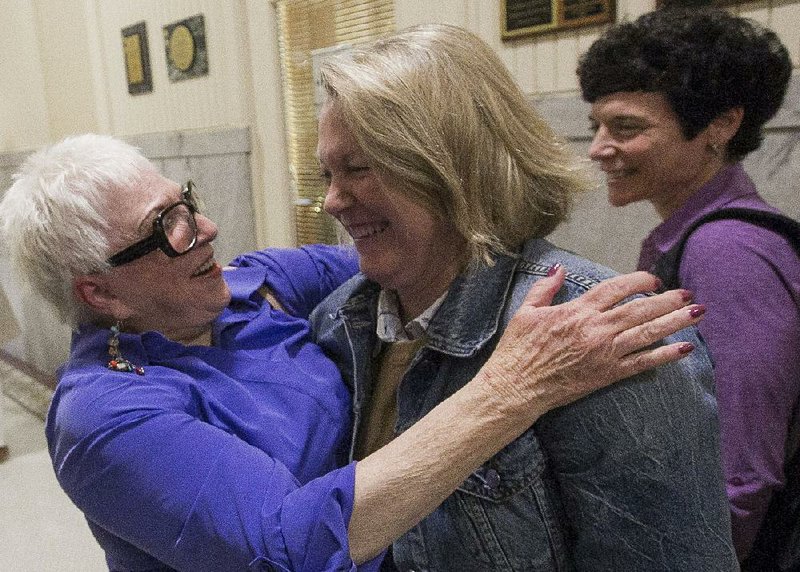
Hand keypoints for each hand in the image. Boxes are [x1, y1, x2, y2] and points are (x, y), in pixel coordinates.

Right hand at [480, 266, 702, 420]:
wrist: (516, 386)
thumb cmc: (517, 349)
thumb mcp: (526, 311)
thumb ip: (545, 287)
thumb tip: (559, 268)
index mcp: (577, 310)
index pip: (615, 288)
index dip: (638, 281)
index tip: (652, 278)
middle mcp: (596, 329)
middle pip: (640, 309)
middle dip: (667, 299)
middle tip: (688, 293)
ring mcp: (604, 353)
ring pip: (647, 333)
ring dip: (675, 322)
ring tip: (697, 313)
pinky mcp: (607, 374)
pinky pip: (642, 363)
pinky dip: (665, 355)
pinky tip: (684, 348)